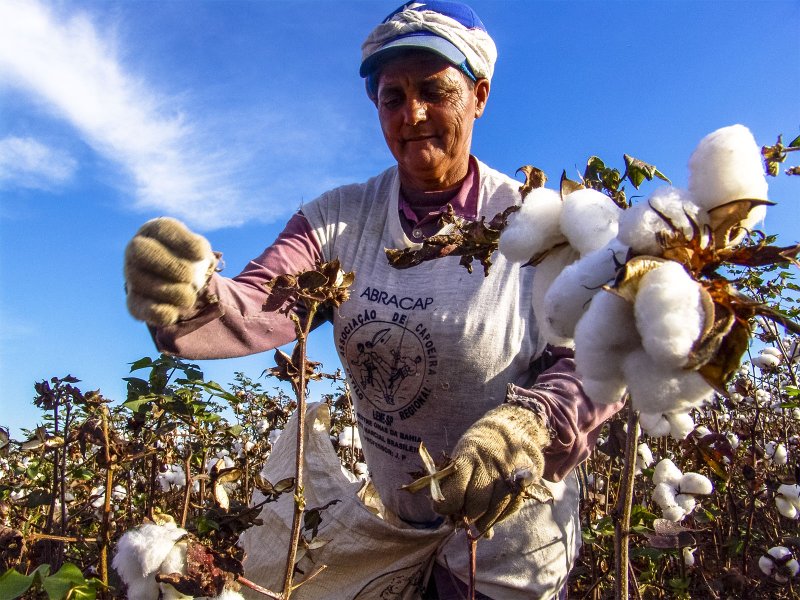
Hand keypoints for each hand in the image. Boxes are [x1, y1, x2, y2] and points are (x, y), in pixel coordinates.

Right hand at [124, 217, 216, 325]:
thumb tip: (206, 260)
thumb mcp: (200, 251)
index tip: (202, 255)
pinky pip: (136, 306)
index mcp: (156, 231)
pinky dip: (154, 312)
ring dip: (167, 291)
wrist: (181, 283)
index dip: (182, 242)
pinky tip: (172, 315)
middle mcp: (138, 250)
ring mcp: (132, 274)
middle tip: (190, 277)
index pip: (163, 229)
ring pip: (139, 280)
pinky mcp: (133, 299)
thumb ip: (202, 252)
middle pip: (141, 251)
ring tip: (189, 298)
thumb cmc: (191, 260)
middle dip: (168, 265)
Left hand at [433, 404, 548, 534]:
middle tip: (465, 518)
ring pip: (497, 506)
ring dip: (487, 520)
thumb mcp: (460, 459)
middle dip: (469, 515)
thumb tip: (450, 519)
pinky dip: (504, 514)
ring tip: (480, 524)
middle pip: (477, 501)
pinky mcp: (526, 475)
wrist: (507, 429)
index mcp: (468, 457)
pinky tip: (497, 515)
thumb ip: (454, 486)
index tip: (443, 510)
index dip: (447, 506)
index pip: (456, 489)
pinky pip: (515, 503)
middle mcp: (489, 463)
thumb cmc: (475, 451)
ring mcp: (509, 470)